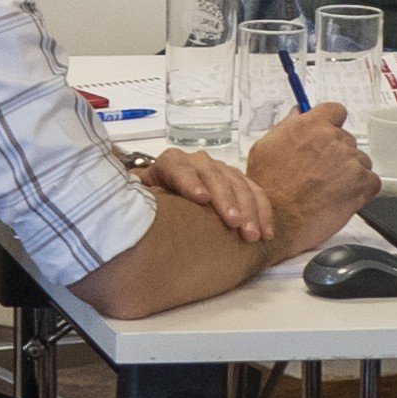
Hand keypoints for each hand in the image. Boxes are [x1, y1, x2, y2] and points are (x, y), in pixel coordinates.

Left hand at [136, 140, 280, 241]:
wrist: (163, 200)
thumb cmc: (149, 204)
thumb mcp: (138, 200)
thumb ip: (136, 200)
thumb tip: (130, 201)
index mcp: (168, 165)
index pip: (178, 167)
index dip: (189, 182)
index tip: (200, 199)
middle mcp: (195, 163)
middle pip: (212, 175)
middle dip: (226, 199)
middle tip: (234, 223)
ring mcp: (218, 171)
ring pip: (237, 183)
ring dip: (248, 209)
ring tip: (252, 235)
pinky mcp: (236, 183)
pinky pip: (254, 192)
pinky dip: (262, 211)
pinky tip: (266, 232)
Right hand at [236, 102, 371, 259]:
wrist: (279, 221)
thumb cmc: (268, 188)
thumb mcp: (265, 147)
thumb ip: (285, 126)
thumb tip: (297, 113)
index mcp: (310, 125)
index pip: (336, 111)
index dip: (332, 124)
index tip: (328, 136)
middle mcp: (333, 139)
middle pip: (347, 139)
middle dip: (337, 154)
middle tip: (321, 172)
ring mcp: (350, 161)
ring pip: (360, 160)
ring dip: (350, 172)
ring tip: (329, 189)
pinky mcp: (362, 184)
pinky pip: (372, 181)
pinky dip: (362, 190)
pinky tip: (343, 197)